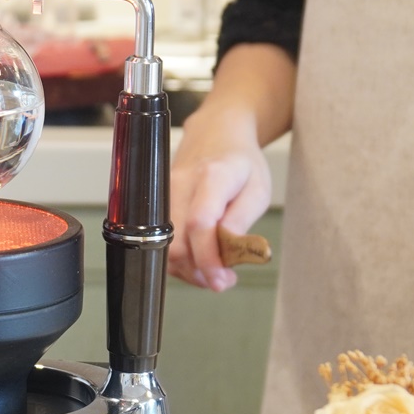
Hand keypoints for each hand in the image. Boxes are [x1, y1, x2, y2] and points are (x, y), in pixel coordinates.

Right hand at [168, 103, 272, 291]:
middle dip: (198, 270)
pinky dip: (179, 259)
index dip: (208, 259)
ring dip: (188, 268)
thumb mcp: (258, 191)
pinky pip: (161, 241)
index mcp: (212, 176)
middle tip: (223, 278)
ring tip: (214, 268)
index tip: (222, 280)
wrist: (216, 134)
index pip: (200, 224)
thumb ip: (242, 222)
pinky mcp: (155, 205)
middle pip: (176, 242)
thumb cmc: (240, 163)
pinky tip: (199, 257)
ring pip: (164, 246)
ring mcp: (162, 193)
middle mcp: (180, 184)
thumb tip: (227, 254)